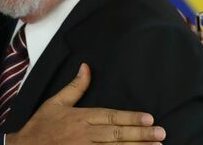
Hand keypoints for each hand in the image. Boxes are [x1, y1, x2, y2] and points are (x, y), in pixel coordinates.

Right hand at [5, 64, 165, 144]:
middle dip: (140, 134)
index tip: (149, 117)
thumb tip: (86, 67)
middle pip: (116, 134)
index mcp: (79, 118)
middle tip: (161, 133)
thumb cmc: (41, 126)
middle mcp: (83, 135)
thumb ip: (75, 87)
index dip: (130, 118)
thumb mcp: (55, 102)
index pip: (110, 117)